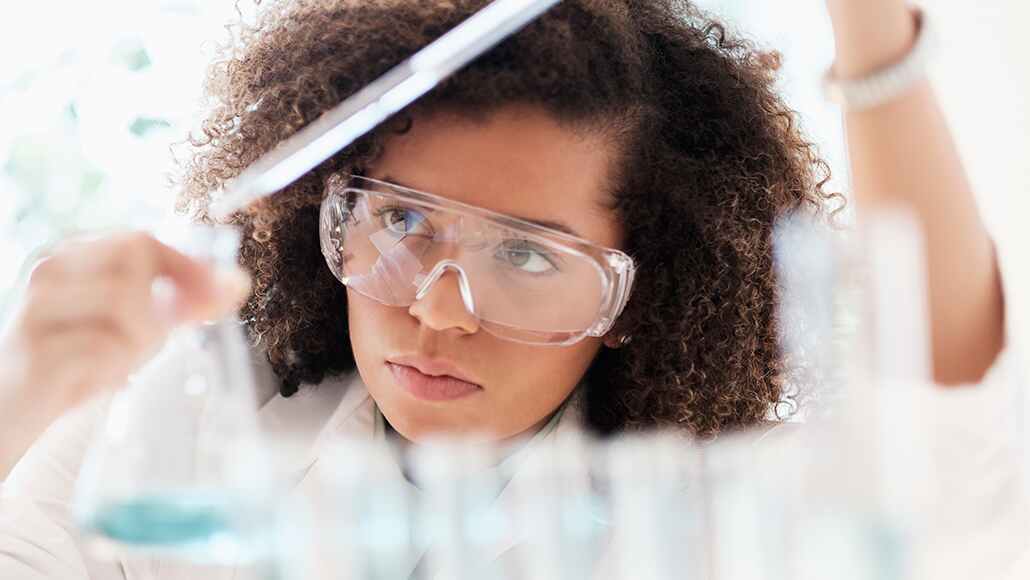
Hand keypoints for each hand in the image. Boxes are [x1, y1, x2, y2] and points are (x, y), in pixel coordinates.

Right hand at [0, 231, 251, 471]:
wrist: (6, 413)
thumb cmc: (75, 363)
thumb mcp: (135, 327)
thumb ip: (182, 303)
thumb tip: (238, 281)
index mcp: (73, 256)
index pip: (142, 241)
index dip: (190, 267)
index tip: (228, 292)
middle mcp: (49, 271)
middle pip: (135, 258)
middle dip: (163, 304)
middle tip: (151, 344)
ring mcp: (36, 310)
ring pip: (125, 302)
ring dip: (139, 343)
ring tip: (116, 367)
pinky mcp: (33, 354)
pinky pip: (104, 349)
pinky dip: (115, 370)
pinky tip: (94, 383)